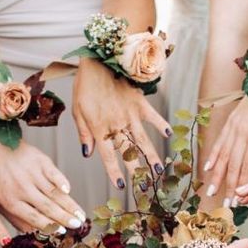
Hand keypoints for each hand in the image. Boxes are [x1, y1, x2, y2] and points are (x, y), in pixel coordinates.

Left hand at [0, 133, 85, 232]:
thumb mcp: (0, 202)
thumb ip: (16, 219)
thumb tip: (36, 235)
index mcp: (11, 201)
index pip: (34, 216)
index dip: (50, 225)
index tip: (63, 232)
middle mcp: (22, 188)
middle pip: (47, 206)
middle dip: (65, 217)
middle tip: (78, 225)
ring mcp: (32, 173)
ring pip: (54, 193)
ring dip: (69, 205)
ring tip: (81, 214)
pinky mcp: (40, 161)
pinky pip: (54, 173)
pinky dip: (62, 182)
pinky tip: (69, 191)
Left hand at [73, 58, 170, 188]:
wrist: (98, 61)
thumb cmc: (85, 86)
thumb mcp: (77, 110)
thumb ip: (84, 133)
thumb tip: (88, 153)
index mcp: (100, 128)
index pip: (108, 155)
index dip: (114, 171)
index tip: (120, 185)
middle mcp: (117, 124)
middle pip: (129, 153)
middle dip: (136, 171)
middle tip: (144, 187)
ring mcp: (130, 114)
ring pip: (143, 140)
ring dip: (151, 157)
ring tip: (158, 171)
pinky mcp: (139, 102)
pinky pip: (152, 116)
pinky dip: (161, 125)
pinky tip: (169, 134)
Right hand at [204, 82, 247, 205]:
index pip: (247, 168)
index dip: (242, 187)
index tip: (238, 202)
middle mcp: (241, 133)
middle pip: (232, 166)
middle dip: (227, 187)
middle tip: (224, 204)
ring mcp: (233, 127)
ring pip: (222, 156)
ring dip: (216, 176)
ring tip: (211, 191)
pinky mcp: (229, 122)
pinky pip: (219, 142)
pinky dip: (212, 157)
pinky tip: (207, 169)